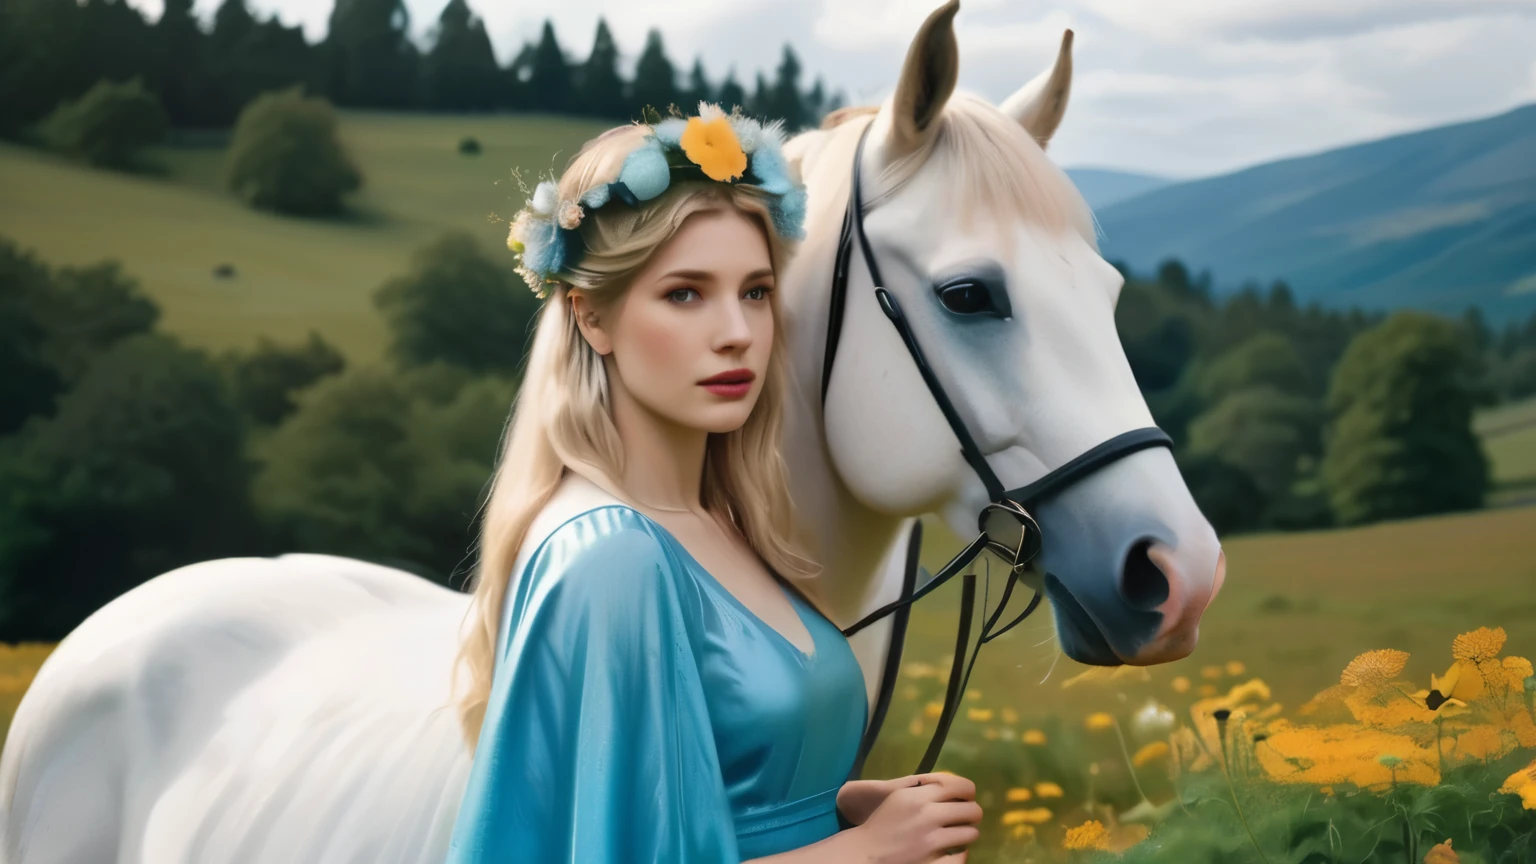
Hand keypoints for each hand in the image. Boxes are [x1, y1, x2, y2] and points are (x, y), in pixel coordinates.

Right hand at [843, 773, 981, 862]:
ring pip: (971, 834)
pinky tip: (952, 852)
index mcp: (917, 796)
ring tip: (956, 835)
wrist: (866, 854)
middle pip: (972, 810)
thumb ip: (927, 788)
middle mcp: (926, 816)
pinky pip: (962, 857)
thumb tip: (959, 786)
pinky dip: (960, 855)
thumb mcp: (900, 796)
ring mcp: (930, 842)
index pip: (961, 787)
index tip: (966, 798)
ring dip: (966, 834)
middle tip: (963, 819)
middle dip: (971, 814)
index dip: (969, 792)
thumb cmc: (884, 823)